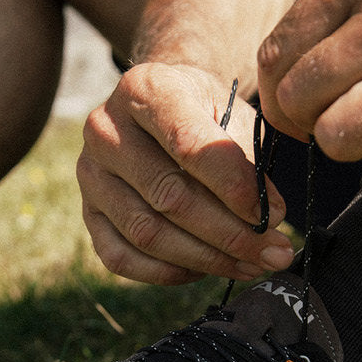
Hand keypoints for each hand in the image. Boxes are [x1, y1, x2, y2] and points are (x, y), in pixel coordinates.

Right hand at [78, 63, 294, 284]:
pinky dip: (167, 272)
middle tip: (273, 254)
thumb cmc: (205, 113)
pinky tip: (204, 269)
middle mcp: (106, 130)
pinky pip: (121, 257)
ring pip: (147, 233)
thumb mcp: (233, 115)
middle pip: (168, 196)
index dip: (233, 187)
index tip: (272, 217)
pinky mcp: (87, 213)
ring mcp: (90, 175)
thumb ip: (249, 161)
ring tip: (250, 266)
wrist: (161, 110)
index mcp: (145, 89)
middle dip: (229, 233)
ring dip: (205, 259)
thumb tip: (267, 219)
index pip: (189, 145)